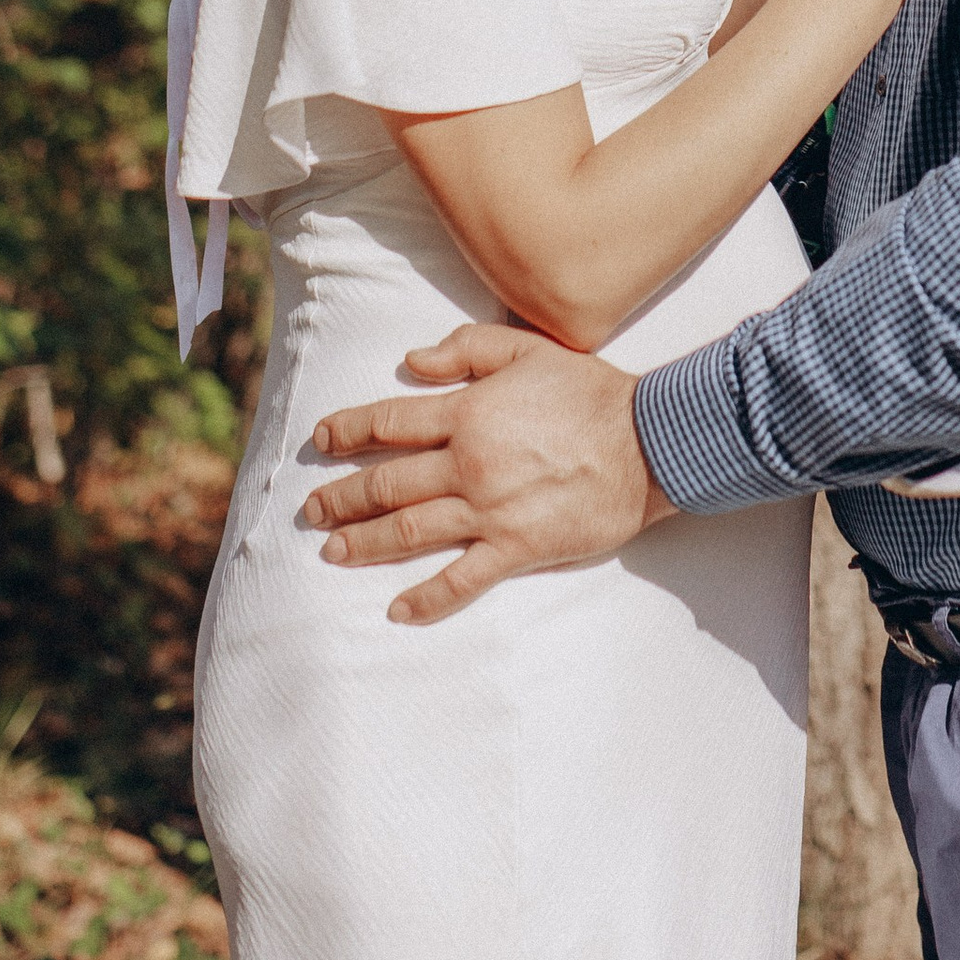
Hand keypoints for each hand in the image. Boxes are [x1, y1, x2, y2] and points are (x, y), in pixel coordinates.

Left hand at [300, 325, 668, 622]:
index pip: (390, 423)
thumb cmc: (589, 391)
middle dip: (342, 497)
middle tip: (312, 510)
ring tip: (332, 552)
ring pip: (409, 531)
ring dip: (364, 544)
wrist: (648, 442)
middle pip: (387, 483)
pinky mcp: (516, 548)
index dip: (348, 430)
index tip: (321, 439)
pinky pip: (461, 580)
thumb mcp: (526, 349)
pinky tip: (397, 611)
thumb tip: (411, 360)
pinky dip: (426, 599)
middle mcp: (468, 464)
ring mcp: (489, 511)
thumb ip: (466, 348)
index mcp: (468, 413)